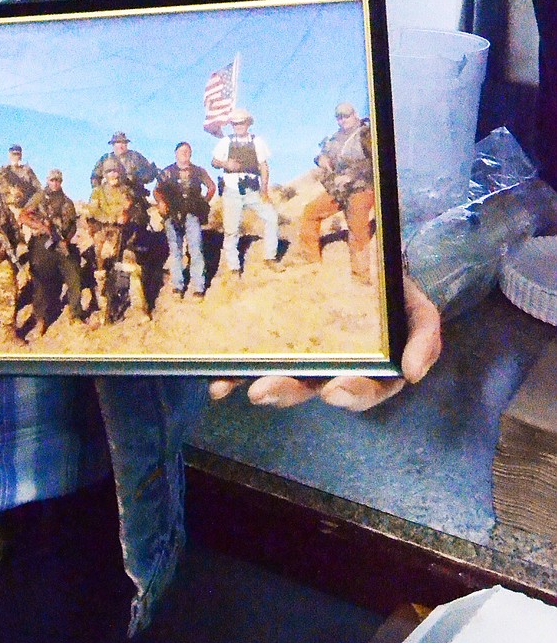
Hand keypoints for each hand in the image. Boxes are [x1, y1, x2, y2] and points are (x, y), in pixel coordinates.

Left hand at [208, 275, 440, 411]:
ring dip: (259, 384)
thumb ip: (424, 336)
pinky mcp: (273, 338)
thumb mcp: (416, 306)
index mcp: (369, 366)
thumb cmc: (390, 285)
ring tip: (241, 386)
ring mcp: (300, 352)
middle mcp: (331, 365)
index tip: (334, 390)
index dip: (350, 393)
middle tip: (265, 391)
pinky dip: (234, 375)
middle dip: (288, 391)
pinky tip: (218, 383)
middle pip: (311, 386)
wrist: (361, 249)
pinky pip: (252, 359)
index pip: (363, 389)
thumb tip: (413, 373)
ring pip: (280, 375)